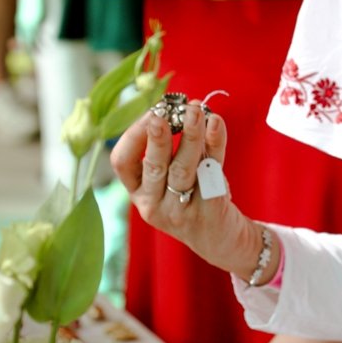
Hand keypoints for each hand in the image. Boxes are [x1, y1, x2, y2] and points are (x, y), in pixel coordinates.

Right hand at [111, 102, 278, 280]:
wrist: (219, 237)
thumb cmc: (192, 194)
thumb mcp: (172, 174)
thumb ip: (173, 144)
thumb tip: (180, 105)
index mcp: (138, 191)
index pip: (122, 162)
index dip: (134, 135)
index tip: (152, 112)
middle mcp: (153, 204)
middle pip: (153, 166)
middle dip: (158, 137)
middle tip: (162, 113)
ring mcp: (180, 212)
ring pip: (182, 169)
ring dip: (189, 136)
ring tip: (195, 110)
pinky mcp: (209, 212)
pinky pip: (212, 174)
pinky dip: (215, 144)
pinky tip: (216, 123)